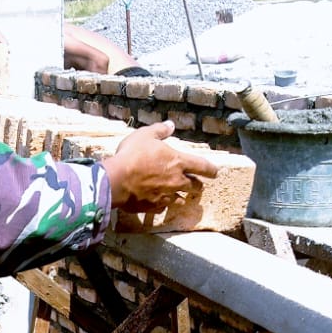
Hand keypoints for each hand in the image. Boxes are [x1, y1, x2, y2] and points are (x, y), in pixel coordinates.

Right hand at [102, 121, 217, 214]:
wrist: (117, 180)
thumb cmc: (132, 155)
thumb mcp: (145, 135)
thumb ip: (160, 130)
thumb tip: (170, 125)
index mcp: (178, 162)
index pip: (203, 167)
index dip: (211, 170)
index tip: (214, 172)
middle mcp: (177, 181)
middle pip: (194, 186)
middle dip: (196, 185)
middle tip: (196, 184)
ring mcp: (166, 196)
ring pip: (180, 200)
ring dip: (181, 196)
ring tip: (178, 196)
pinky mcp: (154, 207)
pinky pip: (163, 207)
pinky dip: (163, 204)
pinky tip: (159, 202)